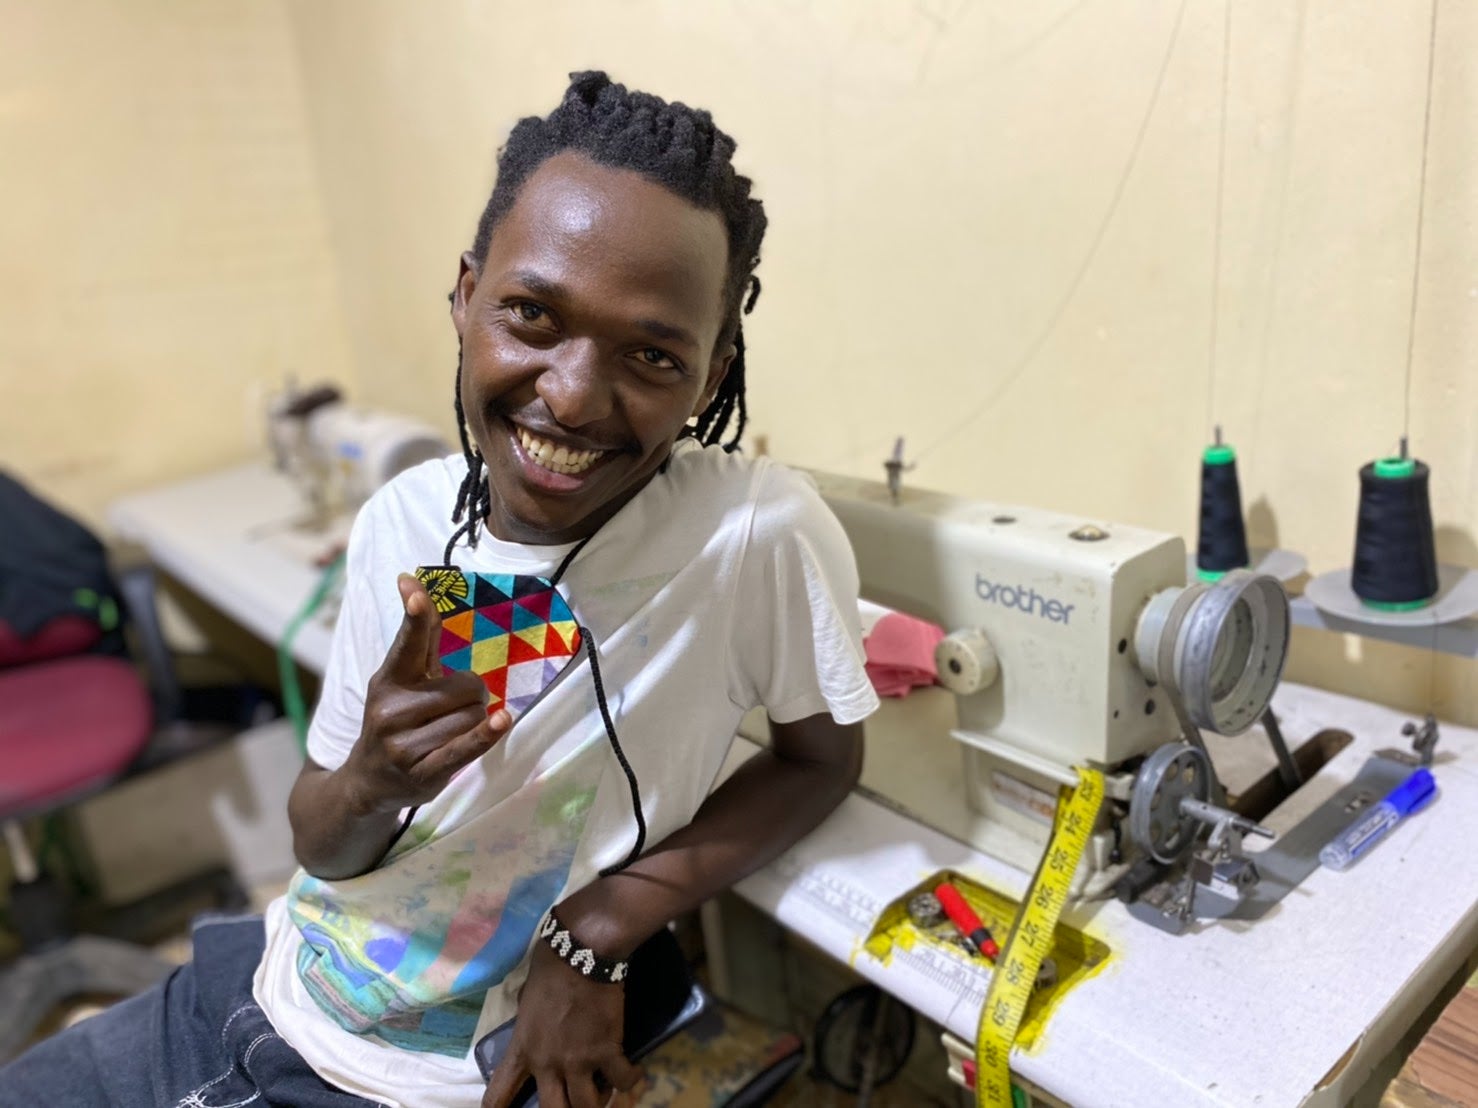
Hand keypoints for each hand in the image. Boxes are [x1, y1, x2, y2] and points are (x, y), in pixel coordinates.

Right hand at [339, 573, 511, 814]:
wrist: (368, 782)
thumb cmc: (395, 718)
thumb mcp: (400, 679)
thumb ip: (417, 636)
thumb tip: (410, 579)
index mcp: (388, 680)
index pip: (407, 644)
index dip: (414, 617)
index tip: (414, 592)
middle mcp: (391, 710)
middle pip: (465, 685)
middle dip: (471, 694)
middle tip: (453, 707)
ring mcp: (404, 745)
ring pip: (472, 715)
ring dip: (475, 720)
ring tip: (452, 729)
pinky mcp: (423, 774)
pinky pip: (464, 747)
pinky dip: (486, 734)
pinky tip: (501, 720)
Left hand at [480, 941, 643, 1107]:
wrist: (582, 952)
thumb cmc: (551, 966)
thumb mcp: (526, 998)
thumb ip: (528, 1022)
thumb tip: (534, 1026)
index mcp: (522, 1048)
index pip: (498, 1094)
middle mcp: (547, 1062)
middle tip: (572, 1101)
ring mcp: (578, 1060)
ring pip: (587, 1106)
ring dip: (597, 1101)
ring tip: (603, 1090)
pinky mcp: (608, 1050)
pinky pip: (622, 1080)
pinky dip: (630, 1079)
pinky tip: (633, 1072)